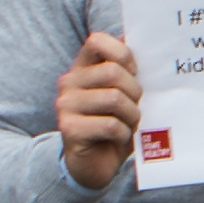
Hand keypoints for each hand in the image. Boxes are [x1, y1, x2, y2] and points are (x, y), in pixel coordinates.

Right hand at [57, 33, 142, 190]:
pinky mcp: (70, 129)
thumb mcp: (122, 94)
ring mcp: (66, 106)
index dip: (122, 53)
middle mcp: (69, 83)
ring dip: (132, 115)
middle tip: (137, 106)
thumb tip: (137, 37)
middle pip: (112, 72)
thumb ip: (125, 70)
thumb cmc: (114, 124)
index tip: (134, 72)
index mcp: (82, 69)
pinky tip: (119, 138)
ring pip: (114, 99)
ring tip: (130, 124)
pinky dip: (124, 133)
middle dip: (135, 91)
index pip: (97, 41)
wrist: (94, 165)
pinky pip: (110, 125)